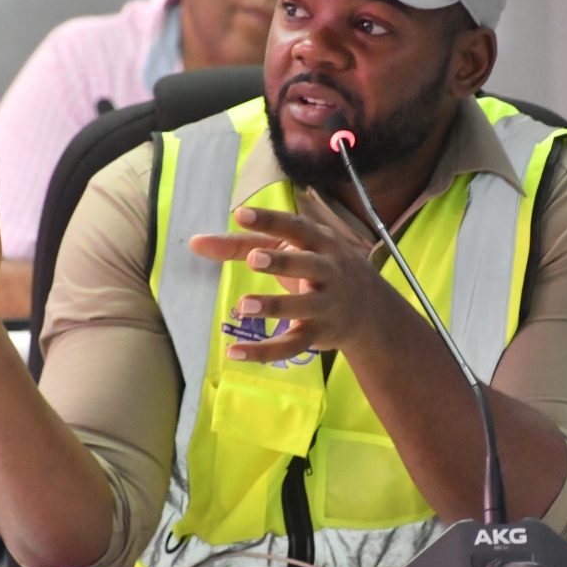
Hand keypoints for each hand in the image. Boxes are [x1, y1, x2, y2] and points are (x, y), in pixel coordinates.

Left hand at [189, 206, 384, 362]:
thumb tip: (195, 242)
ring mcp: (326, 305)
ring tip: (244, 305)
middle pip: (307, 265)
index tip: (240, 214)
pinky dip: (264, 352)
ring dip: (275, 306)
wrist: (371, 311)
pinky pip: (292, 345)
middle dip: (283, 262)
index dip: (269, 221)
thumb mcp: (290, 251)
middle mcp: (329, 271)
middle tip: (254, 258)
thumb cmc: (319, 269)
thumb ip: (241, 246)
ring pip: (302, 308)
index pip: (295, 228)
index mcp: (321, 243)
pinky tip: (234, 352)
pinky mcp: (319, 334)